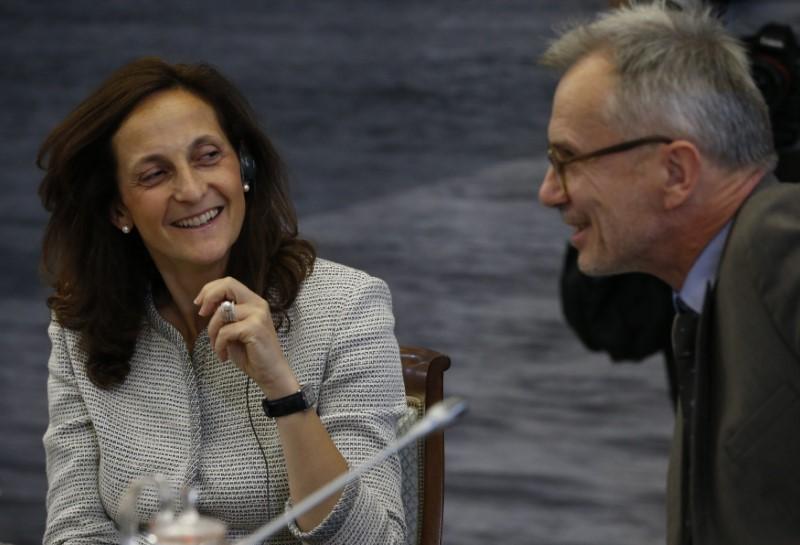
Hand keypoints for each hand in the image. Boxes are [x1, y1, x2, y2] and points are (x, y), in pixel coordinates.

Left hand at [194, 277, 298, 396]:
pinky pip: (225, 332)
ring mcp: (258, 315)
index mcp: (254, 301)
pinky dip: (218, 346)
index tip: (200, 305)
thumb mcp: (234, 328)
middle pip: (228, 285)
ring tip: (217, 346)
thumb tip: (206, 304)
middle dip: (209, 297)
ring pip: (221, 313)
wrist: (270, 372)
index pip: (229, 282)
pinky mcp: (255, 328)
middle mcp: (258, 304)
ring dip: (212, 332)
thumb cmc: (251, 352)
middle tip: (202, 314)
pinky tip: (223, 355)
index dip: (210, 290)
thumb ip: (225, 314)